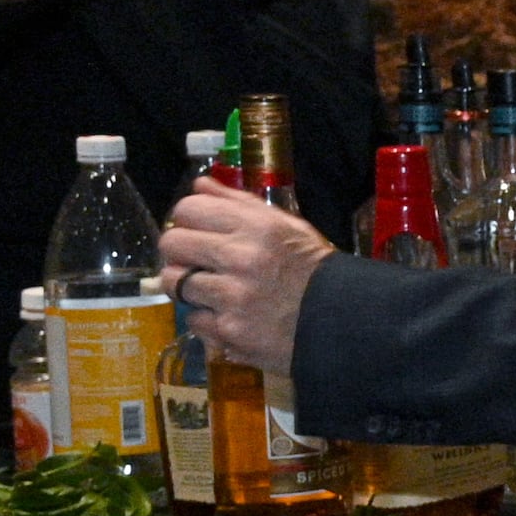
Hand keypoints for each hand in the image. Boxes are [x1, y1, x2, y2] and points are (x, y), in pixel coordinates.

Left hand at [160, 186, 333, 372]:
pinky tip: (230, 316)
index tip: (199, 232)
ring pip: (174, 282)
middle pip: (172, 244)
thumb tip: (200, 185)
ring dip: (189, 287)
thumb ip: (239, 204)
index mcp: (256, 227)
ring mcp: (233, 297)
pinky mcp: (229, 330)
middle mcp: (241, 258)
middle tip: (197, 262)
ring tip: (213, 291)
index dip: (189, 220)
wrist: (343, 319)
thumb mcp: (286, 226)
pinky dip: (208, 318)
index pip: (188, 210)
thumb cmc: (311, 268)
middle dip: (180, 253)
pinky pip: (194, 319)